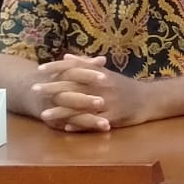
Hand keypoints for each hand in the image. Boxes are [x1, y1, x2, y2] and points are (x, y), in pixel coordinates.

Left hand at [32, 55, 153, 131]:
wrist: (150, 99)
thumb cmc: (124, 86)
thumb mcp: (106, 72)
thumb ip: (85, 64)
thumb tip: (65, 56)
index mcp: (100, 73)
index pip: (75, 67)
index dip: (57, 67)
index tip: (39, 69)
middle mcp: (103, 85)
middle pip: (74, 86)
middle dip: (53, 88)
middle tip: (34, 89)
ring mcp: (109, 101)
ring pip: (81, 106)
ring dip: (62, 110)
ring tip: (44, 114)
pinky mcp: (114, 117)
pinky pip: (94, 121)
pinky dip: (80, 124)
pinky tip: (66, 127)